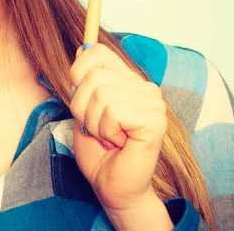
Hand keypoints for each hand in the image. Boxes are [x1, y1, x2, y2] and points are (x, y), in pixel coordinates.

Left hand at [69, 43, 167, 213]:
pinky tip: (119, 142)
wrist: (112, 187)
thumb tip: (82, 47)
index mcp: (128, 79)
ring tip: (108, 137)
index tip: (81, 97)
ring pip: (101, 94)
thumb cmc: (98, 150)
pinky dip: (106, 130)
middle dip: (82, 106)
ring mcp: (153, 103)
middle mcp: (144, 87)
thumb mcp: (83, 107)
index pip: (97, 51)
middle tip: (96, 127)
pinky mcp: (155, 121)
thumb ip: (85, 78)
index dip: (78, 71)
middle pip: (93, 75)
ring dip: (94, 122)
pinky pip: (113, 111)